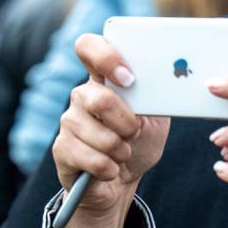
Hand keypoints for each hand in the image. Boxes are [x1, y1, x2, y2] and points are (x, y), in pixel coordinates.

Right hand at [53, 33, 169, 221]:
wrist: (122, 181)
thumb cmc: (139, 143)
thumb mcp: (156, 118)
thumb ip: (156, 97)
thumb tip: (165, 83)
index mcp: (104, 79)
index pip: (89, 47)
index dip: (106, 57)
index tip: (128, 78)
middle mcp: (82, 96)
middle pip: (100, 100)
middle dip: (128, 124)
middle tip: (134, 133)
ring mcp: (69, 122)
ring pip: (101, 136)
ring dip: (122, 151)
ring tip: (122, 153)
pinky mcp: (62, 149)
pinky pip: (93, 160)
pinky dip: (110, 169)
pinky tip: (110, 169)